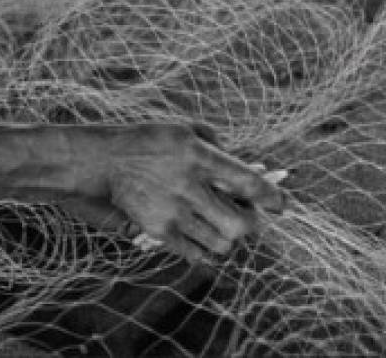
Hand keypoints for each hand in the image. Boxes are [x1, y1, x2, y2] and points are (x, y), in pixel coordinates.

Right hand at [95, 122, 285, 264]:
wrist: (105, 161)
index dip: (272, 197)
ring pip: (222, 243)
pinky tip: (200, 232)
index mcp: (198, 156)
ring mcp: (173, 212)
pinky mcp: (159, 230)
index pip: (248, 183)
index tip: (280, 204)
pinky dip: (205, 247)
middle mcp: (188, 187)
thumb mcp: (185, 130)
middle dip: (250, 224)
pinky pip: (197, 254)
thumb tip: (247, 170)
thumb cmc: (150, 141)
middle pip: (240, 225)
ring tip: (219, 223)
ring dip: (228, 236)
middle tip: (246, 216)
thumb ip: (218, 147)